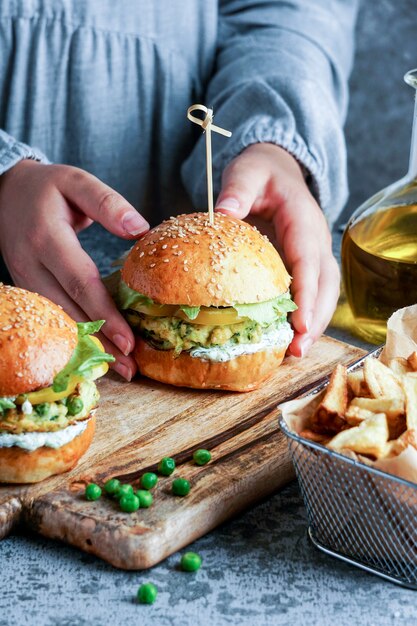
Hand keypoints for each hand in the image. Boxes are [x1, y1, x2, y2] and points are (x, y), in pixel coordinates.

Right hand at [0, 160, 149, 378]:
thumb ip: (107, 203)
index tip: (129, 341)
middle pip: (68, 311)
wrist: (4, 191)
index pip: (80, 283)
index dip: (105, 315)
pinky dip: (74, 336)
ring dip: (88, 347)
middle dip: (100, 343)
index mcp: (46, 238)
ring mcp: (24, 279)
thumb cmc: (47, 188)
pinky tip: (95, 349)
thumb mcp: (76, 181)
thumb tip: (141, 230)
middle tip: (130, 368)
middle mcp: (30, 264)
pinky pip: (51, 316)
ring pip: (58, 320)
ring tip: (119, 368)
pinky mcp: (26, 287)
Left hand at [215, 143, 339, 356]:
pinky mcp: (306, 265)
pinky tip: (288, 338)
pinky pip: (312, 293)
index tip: (299, 323)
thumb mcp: (248, 171)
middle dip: (316, 319)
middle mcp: (316, 240)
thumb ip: (238, 189)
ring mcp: (314, 254)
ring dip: (313, 324)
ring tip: (295, 353)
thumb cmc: (262, 172)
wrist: (278, 169)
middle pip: (326, 285)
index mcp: (303, 220)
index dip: (307, 294)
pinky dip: (304, 316)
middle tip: (297, 350)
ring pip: (324, 293)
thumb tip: (222, 212)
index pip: (309, 261)